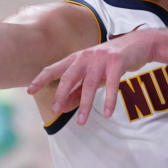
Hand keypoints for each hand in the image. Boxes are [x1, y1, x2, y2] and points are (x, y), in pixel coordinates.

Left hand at [27, 29, 156, 124]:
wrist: (138, 44)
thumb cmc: (112, 61)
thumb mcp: (93, 73)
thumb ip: (78, 88)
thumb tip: (62, 106)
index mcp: (77, 57)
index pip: (55, 68)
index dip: (41, 79)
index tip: (29, 90)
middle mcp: (87, 56)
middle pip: (70, 76)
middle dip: (61, 94)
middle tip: (55, 110)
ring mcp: (102, 58)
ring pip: (90, 84)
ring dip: (85, 105)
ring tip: (81, 122)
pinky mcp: (117, 62)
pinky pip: (112, 84)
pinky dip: (110, 100)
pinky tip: (108, 113)